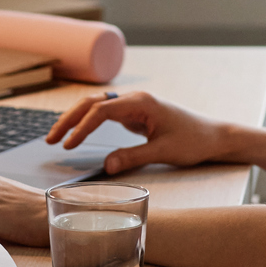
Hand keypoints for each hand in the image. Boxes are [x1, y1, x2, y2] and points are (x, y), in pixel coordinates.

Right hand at [45, 90, 231, 174]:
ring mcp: (134, 105)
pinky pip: (105, 114)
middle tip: (50, 139)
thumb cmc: (195, 141)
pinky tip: (77, 134)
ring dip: (76, 119)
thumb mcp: (164, 152)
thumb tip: (106, 167)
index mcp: (141, 103)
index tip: (67, 145)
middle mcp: (135, 100)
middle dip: (69, 119)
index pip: (101, 110)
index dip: (81, 127)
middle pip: (92, 102)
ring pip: (96, 106)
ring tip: (57, 137)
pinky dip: (88, 123)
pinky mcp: (136, 115)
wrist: (215, 136)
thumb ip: (133, 158)